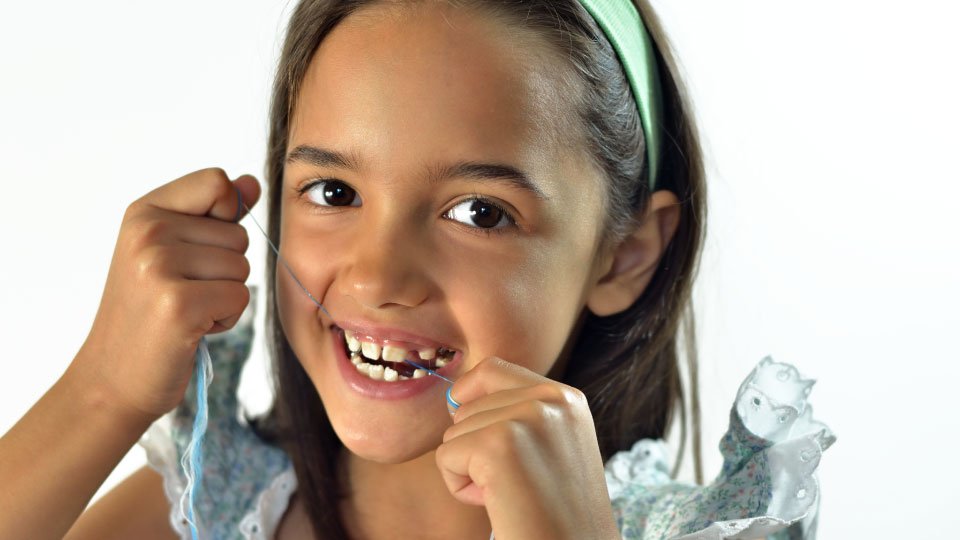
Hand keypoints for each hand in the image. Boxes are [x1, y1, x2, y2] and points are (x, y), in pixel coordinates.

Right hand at [73, 168, 259, 421]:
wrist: (112, 378)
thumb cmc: (149, 314)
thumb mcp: (175, 252)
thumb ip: (216, 214)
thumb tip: (252, 182)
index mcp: (143, 212)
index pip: (217, 181)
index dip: (227, 215)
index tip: (198, 248)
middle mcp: (147, 232)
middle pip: (238, 233)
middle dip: (224, 270)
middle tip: (182, 293)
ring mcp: (159, 266)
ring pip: (242, 268)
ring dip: (224, 297)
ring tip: (185, 311)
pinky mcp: (178, 304)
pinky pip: (239, 297)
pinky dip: (225, 320)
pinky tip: (190, 330)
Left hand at [436, 357, 620, 539]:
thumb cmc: (556, 513)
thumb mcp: (551, 447)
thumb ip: (518, 415)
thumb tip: (455, 398)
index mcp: (567, 398)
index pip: (493, 369)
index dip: (471, 399)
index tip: (481, 437)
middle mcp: (552, 398)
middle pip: (468, 404)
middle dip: (476, 448)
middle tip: (517, 485)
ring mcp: (528, 417)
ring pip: (455, 431)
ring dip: (470, 470)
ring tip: (513, 496)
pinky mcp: (500, 445)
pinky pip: (446, 456)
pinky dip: (460, 488)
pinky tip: (498, 505)